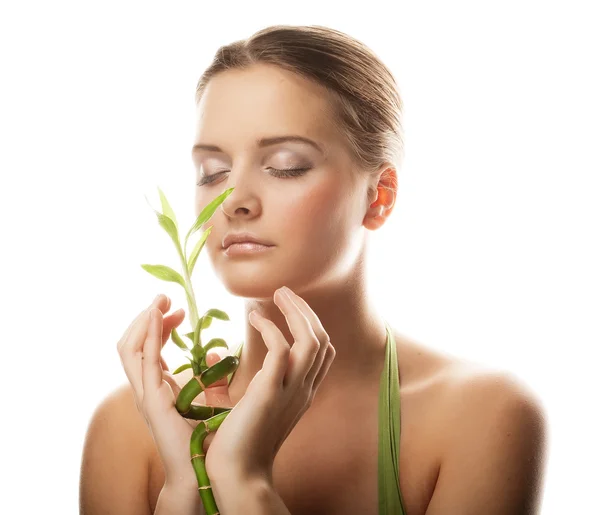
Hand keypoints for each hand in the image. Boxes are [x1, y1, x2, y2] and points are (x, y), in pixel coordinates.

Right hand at [117, 294, 228, 487]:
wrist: (202, 470)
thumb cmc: (207, 438)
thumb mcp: (210, 398)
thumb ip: (210, 377)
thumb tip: (215, 354)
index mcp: (158, 386)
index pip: (148, 348)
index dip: (158, 326)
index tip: (177, 310)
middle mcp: (146, 388)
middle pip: (133, 343)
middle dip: (146, 318)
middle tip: (164, 298)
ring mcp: (145, 393)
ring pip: (129, 348)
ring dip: (143, 321)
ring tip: (159, 302)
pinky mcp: (151, 399)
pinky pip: (143, 360)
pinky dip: (147, 335)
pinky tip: (157, 316)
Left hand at [204, 286, 335, 483]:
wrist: (236, 474)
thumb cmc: (237, 443)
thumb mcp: (244, 406)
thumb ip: (236, 380)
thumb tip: (213, 354)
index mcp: (301, 393)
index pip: (323, 352)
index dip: (311, 324)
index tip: (289, 308)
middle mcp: (303, 389)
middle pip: (322, 339)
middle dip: (306, 311)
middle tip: (284, 293)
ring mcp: (291, 390)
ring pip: (312, 340)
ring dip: (296, 312)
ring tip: (278, 295)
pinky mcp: (270, 391)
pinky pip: (281, 349)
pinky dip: (271, 328)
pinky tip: (255, 318)